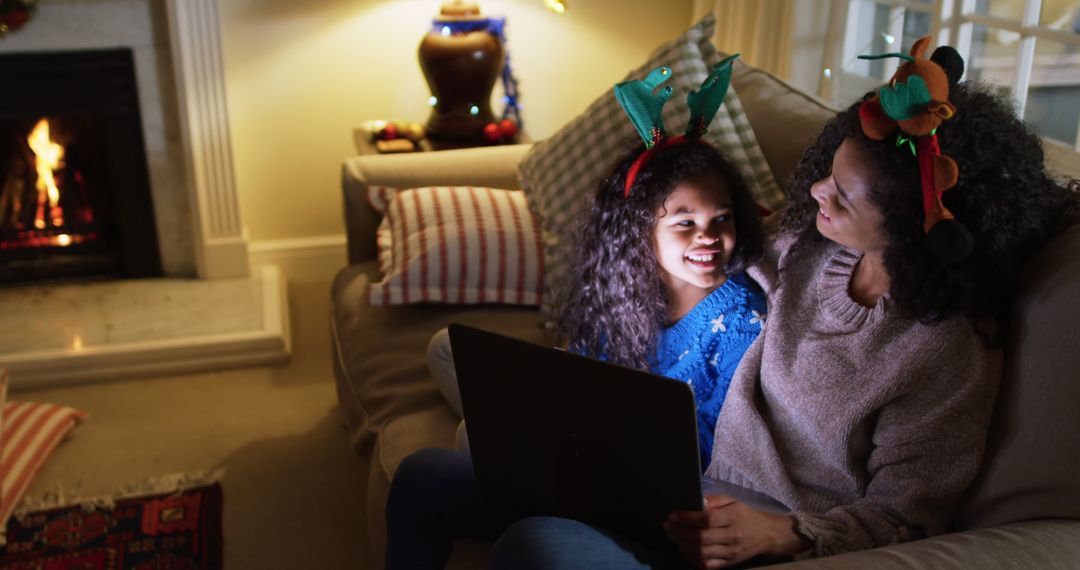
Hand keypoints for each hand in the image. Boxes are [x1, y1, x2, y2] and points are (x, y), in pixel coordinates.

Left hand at [663, 495, 805, 568]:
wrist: (767, 535)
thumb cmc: (745, 515)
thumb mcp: (733, 501)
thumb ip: (714, 501)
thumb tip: (697, 502)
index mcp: (733, 518)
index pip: (707, 519)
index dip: (686, 518)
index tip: (672, 515)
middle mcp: (732, 537)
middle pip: (701, 538)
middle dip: (680, 532)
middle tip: (667, 525)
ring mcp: (730, 553)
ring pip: (701, 554)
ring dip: (682, 545)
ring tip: (672, 536)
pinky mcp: (728, 564)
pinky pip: (706, 565)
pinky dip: (691, 558)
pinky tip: (683, 549)